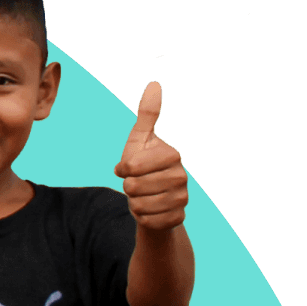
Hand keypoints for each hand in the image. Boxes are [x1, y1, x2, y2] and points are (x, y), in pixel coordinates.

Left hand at [114, 82, 188, 230]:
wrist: (152, 196)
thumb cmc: (143, 163)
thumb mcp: (140, 138)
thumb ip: (147, 114)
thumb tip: (155, 83)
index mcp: (173, 155)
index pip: (132, 166)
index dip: (123, 168)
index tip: (128, 167)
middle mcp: (182, 176)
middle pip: (134, 187)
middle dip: (127, 187)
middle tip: (135, 183)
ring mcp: (183, 199)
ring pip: (140, 206)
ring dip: (133, 202)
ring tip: (141, 195)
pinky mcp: (178, 219)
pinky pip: (147, 221)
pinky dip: (141, 217)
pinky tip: (149, 209)